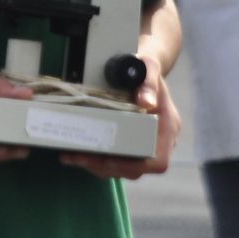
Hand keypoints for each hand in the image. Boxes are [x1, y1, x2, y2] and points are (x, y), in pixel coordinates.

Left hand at [61, 53, 180, 180]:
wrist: (140, 68)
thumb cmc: (145, 68)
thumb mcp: (148, 68)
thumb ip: (149, 83)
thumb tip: (146, 103)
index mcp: (167, 128)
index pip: (158, 161)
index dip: (135, 166)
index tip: (110, 159)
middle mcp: (157, 142)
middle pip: (135, 169)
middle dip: (105, 166)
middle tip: (79, 157)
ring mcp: (143, 145)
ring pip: (121, 168)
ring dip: (95, 166)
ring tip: (71, 156)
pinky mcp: (128, 145)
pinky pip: (113, 160)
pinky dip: (94, 159)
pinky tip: (74, 152)